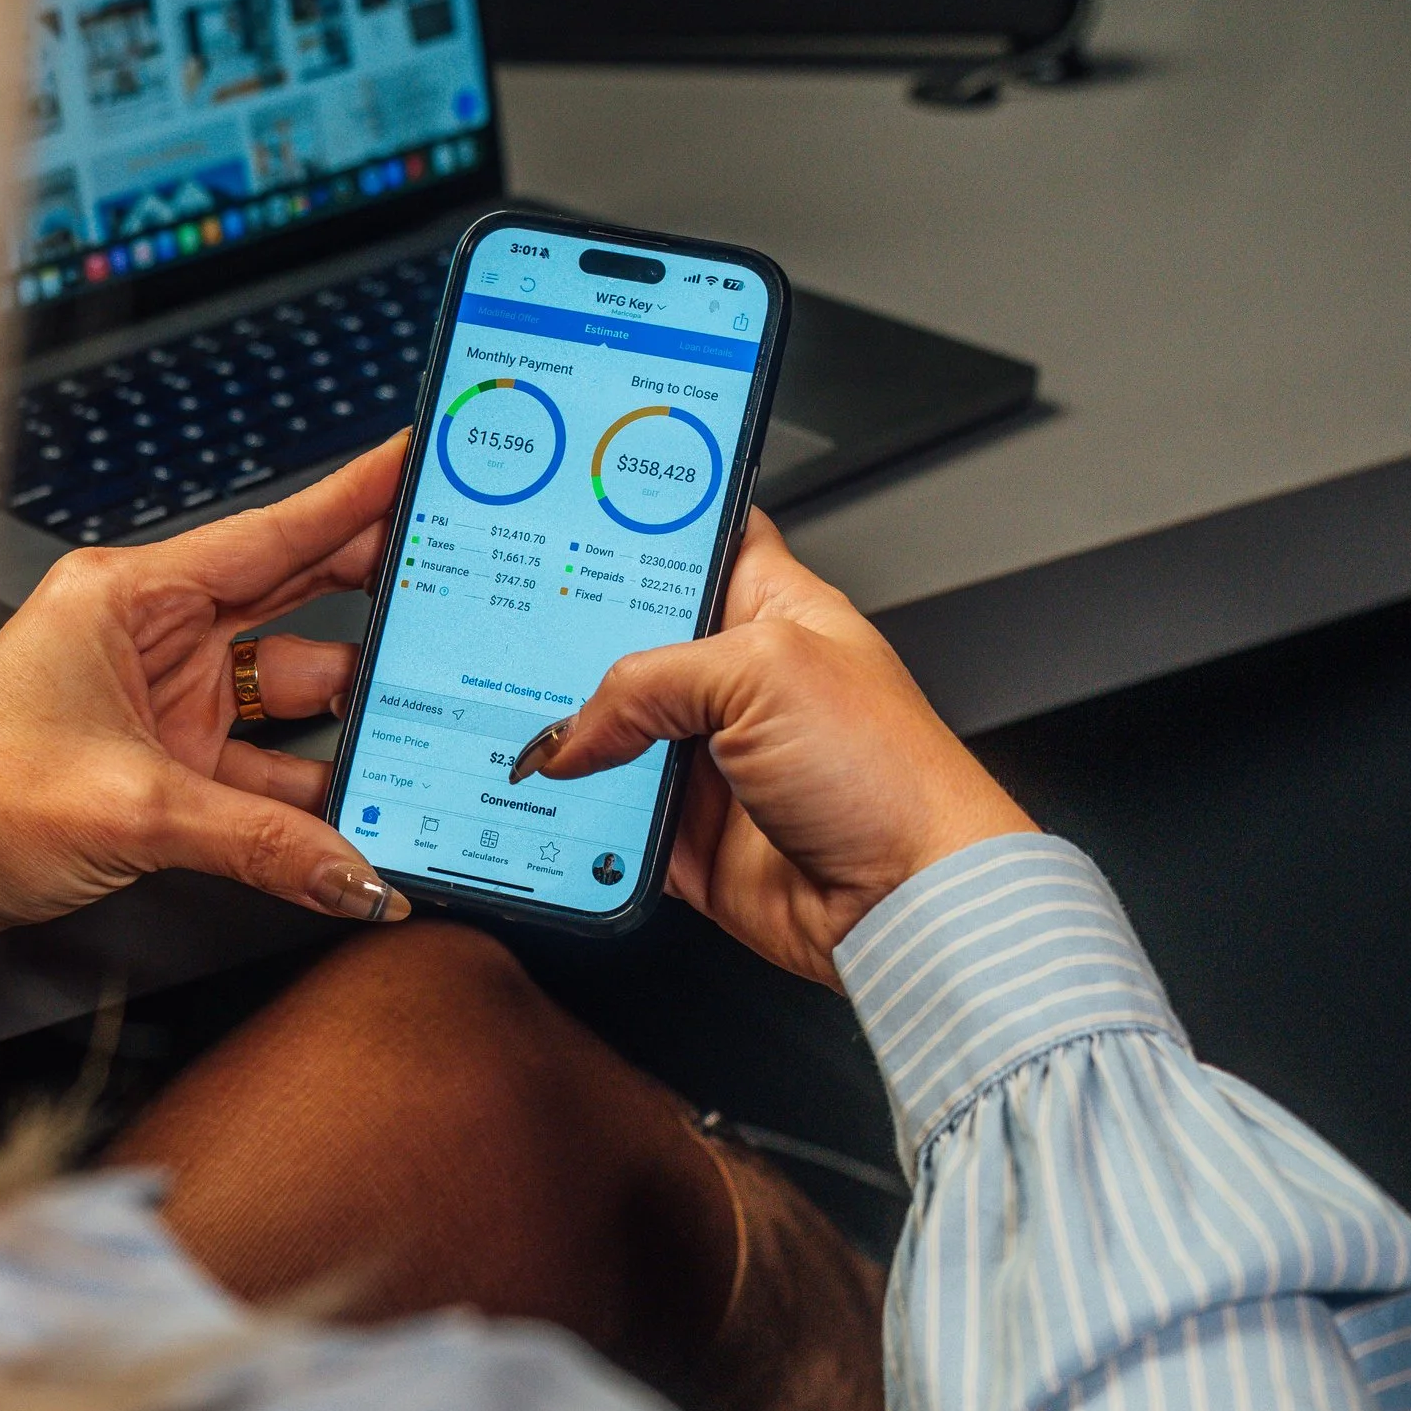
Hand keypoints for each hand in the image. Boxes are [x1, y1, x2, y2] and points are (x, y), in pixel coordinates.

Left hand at [0, 439, 412, 936]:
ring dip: (352, 717)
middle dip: (378, 592)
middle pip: (294, 601)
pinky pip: (265, 766)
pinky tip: (361, 807)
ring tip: (425, 720)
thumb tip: (351, 870)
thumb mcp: (129, 807)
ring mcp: (163, 701)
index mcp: (127, 595)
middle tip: (458, 575)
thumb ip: (258, 841)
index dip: (354, 498)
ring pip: (289, 694)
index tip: (420, 460)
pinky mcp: (168, 765)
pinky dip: (313, 790)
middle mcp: (150, 637)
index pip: (270, 535)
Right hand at [511, 510, 1033, 984]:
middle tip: (509, 628)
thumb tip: (571, 732)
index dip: (640, 526)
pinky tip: (540, 799)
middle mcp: (735, 679)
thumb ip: (651, 681)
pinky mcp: (687, 833)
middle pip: (629, 642)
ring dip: (564, 736)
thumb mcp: (763, 673)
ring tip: (505, 718)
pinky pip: (610, 821)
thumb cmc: (886, 773)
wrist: (905, 899)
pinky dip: (574, 818)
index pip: (696, 542)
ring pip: (608, 735)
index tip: (573, 511)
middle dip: (571, 639)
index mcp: (770, 609)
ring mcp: (709, 759)